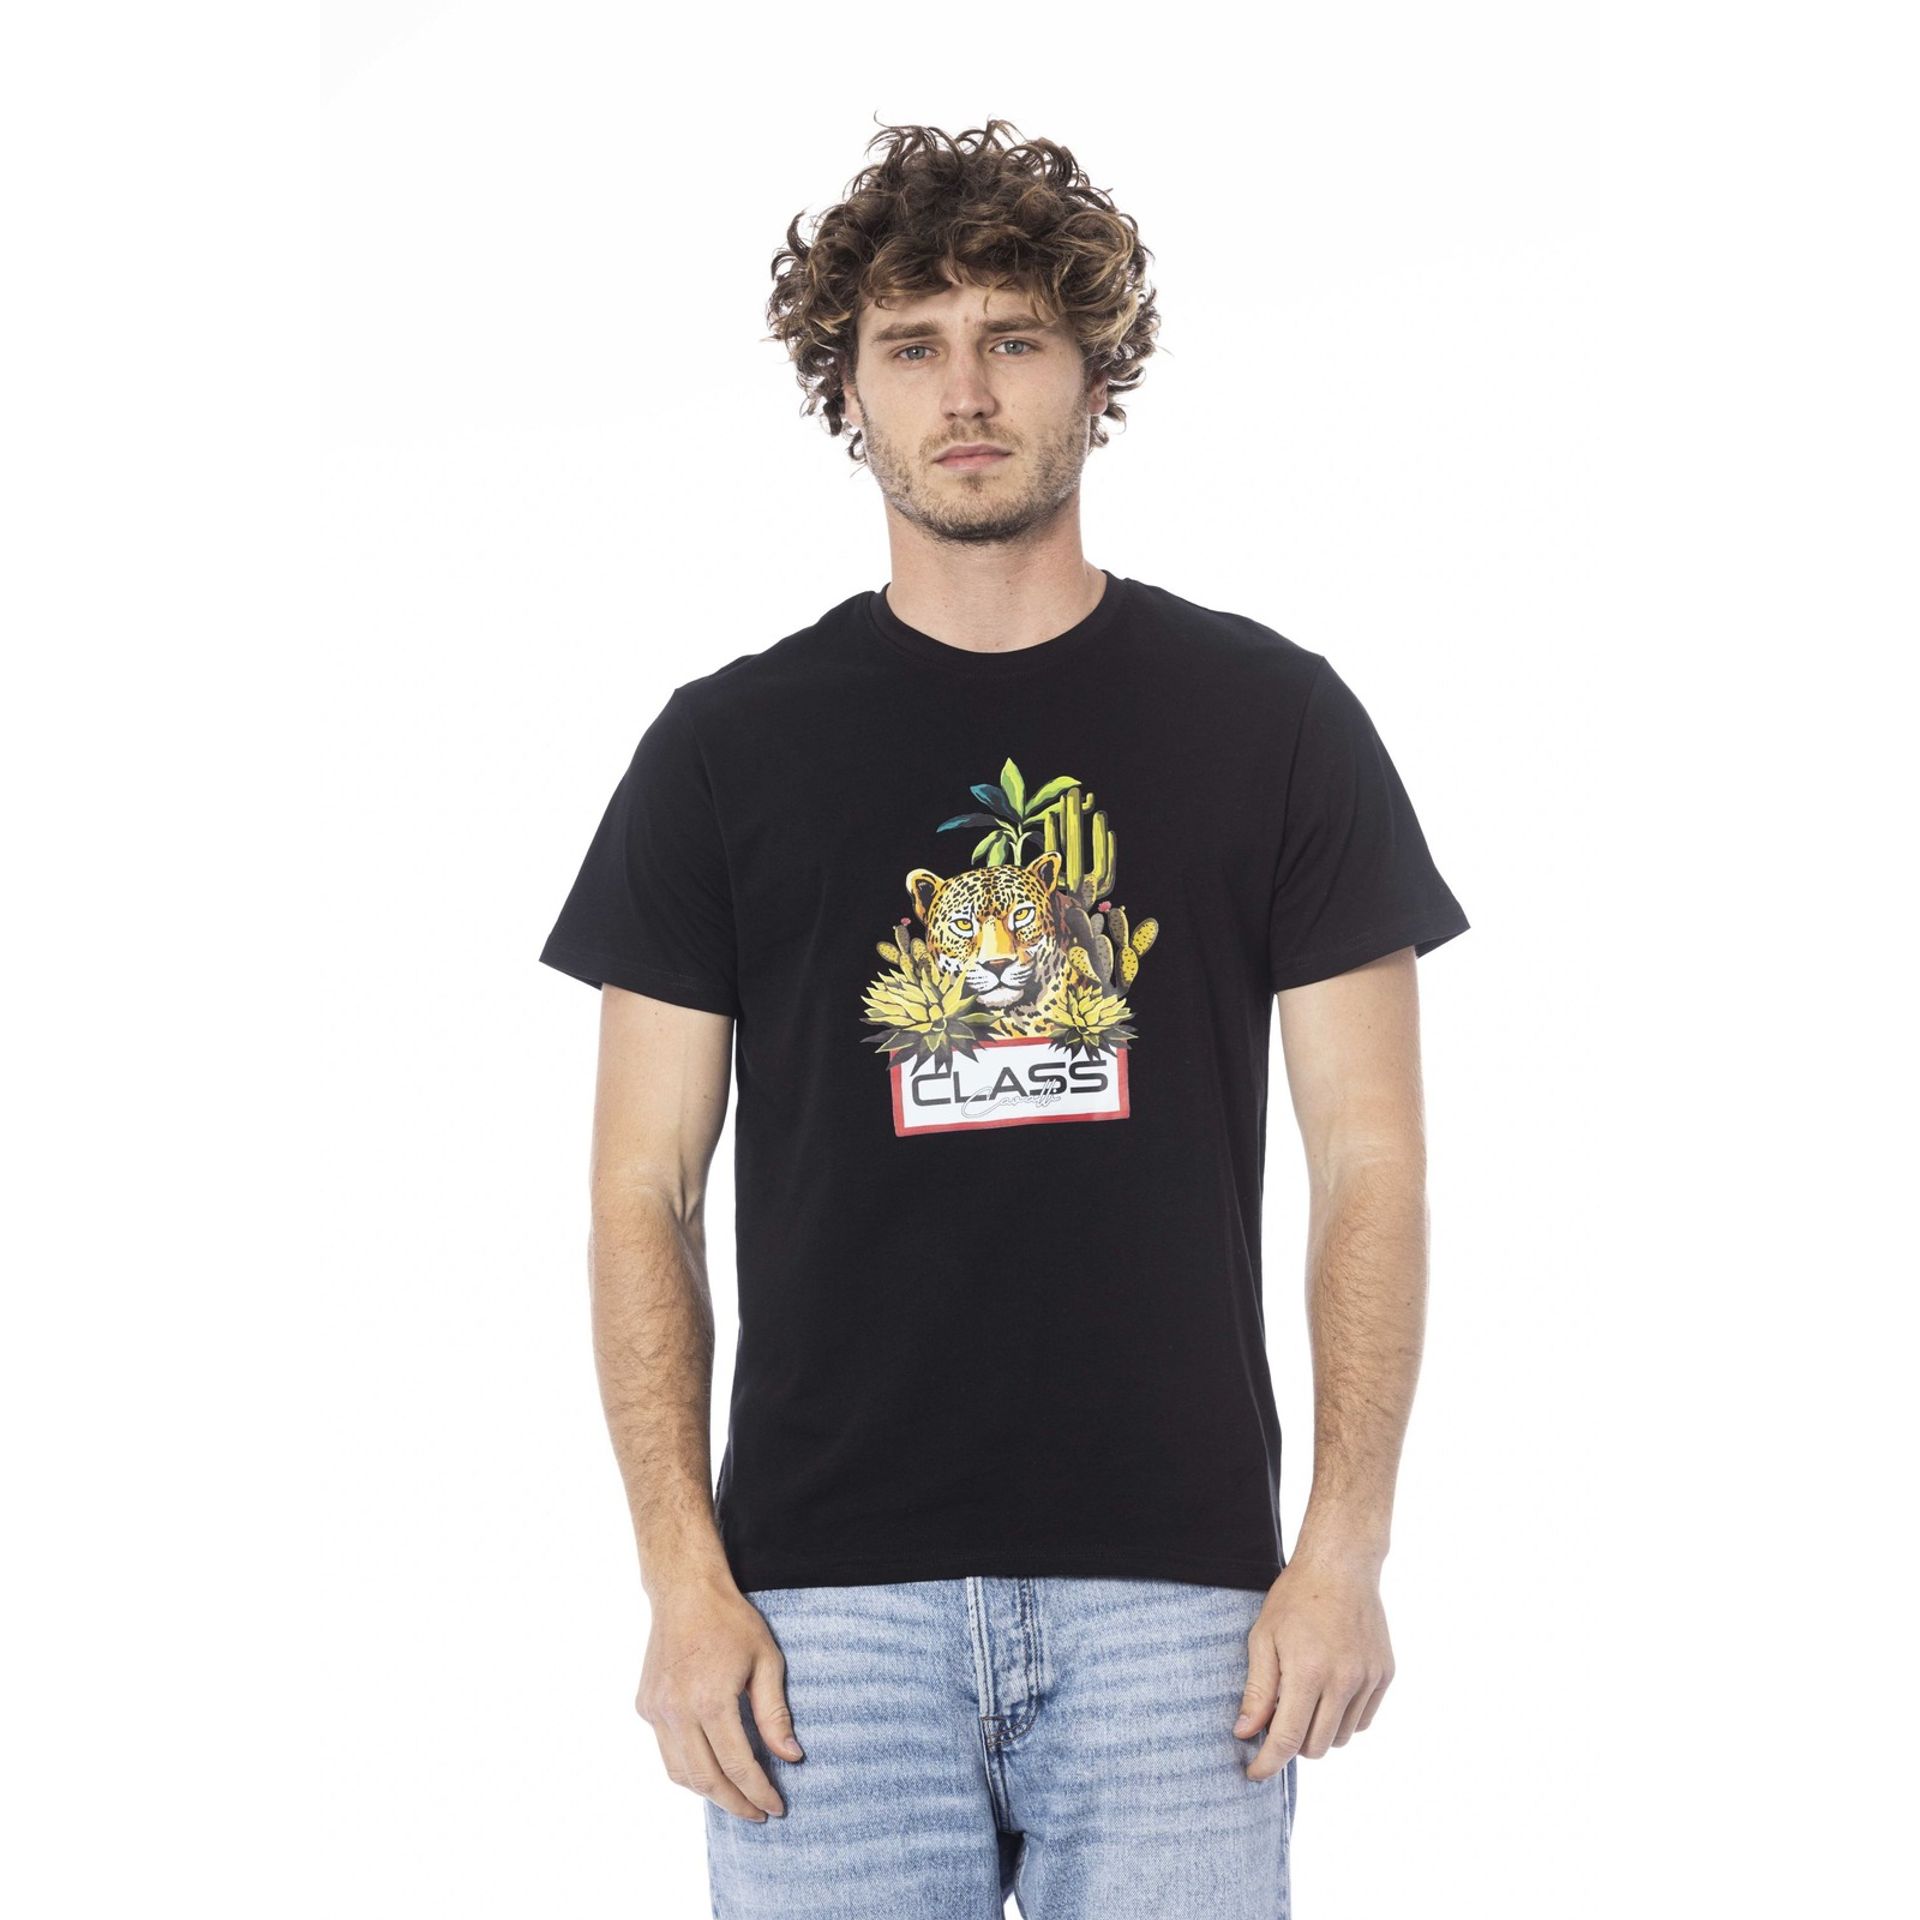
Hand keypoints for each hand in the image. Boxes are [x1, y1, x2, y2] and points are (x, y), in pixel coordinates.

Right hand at [636, 1574, 804, 1821]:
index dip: (758, 1792)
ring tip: (736, 1798)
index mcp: (710, 1700)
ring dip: (709, 1792)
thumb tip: (790, 1757)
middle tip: (758, 1814)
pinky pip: (666, 1751)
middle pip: (706, 1779)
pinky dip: (688, 1767)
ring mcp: (656, 1710)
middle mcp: (677, 1710)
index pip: (737, 1766)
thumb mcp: (766, 1661)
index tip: (776, 1807)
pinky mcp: (645, 1706)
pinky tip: (710, 1766)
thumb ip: (775, 1714)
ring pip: (680, 1773)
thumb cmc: (731, 1621)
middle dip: (735, 1803)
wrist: (685, 1591)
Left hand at [1235, 1550, 1393, 1778]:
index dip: (1268, 1763)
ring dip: (1319, 1732)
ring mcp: (1368, 1679)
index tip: (1255, 1774)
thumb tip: (1245, 1733)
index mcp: (1308, 1672)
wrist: (1341, 1566)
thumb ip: (1257, 1691)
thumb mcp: (1264, 1638)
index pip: (1287, 1739)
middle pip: (1316, 1746)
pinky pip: (1363, 1720)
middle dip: (1292, 1745)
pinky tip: (1330, 1694)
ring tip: (1305, 1701)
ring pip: (1341, 1737)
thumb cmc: (1295, 1599)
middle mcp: (1343, 1681)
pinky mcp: (1385, 1675)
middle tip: (1278, 1723)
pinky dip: (1344, 1719)